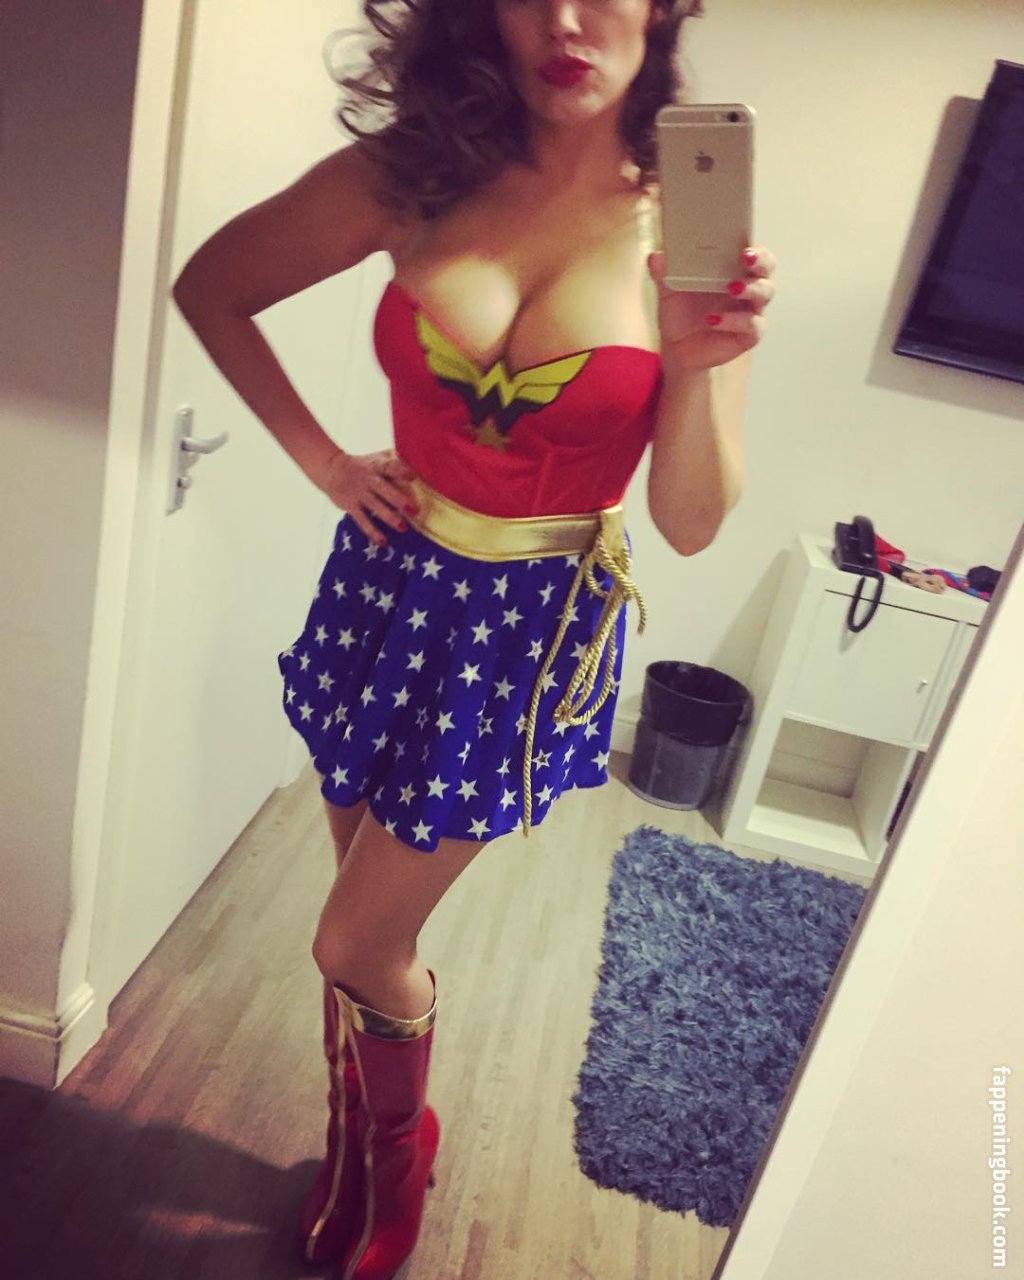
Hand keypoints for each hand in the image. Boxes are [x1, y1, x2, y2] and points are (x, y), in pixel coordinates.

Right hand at [316, 448, 417, 544]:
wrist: (332, 469)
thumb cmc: (363, 465)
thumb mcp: (376, 458)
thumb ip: (394, 460)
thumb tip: (419, 461)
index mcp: (377, 466)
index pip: (389, 467)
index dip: (400, 471)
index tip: (412, 476)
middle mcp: (369, 480)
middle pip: (384, 489)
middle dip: (399, 500)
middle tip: (414, 510)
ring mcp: (359, 494)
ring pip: (375, 506)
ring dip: (389, 518)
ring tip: (403, 528)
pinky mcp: (351, 506)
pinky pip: (362, 521)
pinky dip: (372, 532)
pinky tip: (384, 542)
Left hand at [647, 246, 775, 375]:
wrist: (677, 349)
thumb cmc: (680, 313)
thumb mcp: (668, 292)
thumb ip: (663, 273)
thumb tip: (655, 257)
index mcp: (732, 269)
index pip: (751, 249)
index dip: (752, 243)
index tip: (742, 241)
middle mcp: (748, 286)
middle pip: (766, 267)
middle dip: (760, 260)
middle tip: (745, 257)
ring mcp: (751, 310)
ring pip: (765, 293)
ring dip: (750, 288)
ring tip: (731, 288)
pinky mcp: (748, 334)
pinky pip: (751, 325)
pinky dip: (733, 321)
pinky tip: (713, 320)